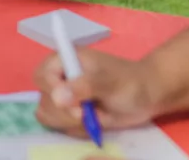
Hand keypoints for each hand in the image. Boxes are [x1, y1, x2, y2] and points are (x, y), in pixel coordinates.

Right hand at [34, 48, 157, 136]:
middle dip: (65, 111)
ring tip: (94, 115)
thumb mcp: (110, 82)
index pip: (41, 76)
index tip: (75, 103)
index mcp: (64, 61)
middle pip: (43, 99)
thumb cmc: (129, 82)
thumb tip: (58, 97)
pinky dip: (76, 128)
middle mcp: (59, 78)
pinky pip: (60, 126)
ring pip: (48, 115)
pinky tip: (94, 122)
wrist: (147, 96)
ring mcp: (63, 97)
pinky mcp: (69, 113)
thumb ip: (84, 86)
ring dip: (70, 121)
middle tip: (87, 112)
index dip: (53, 91)